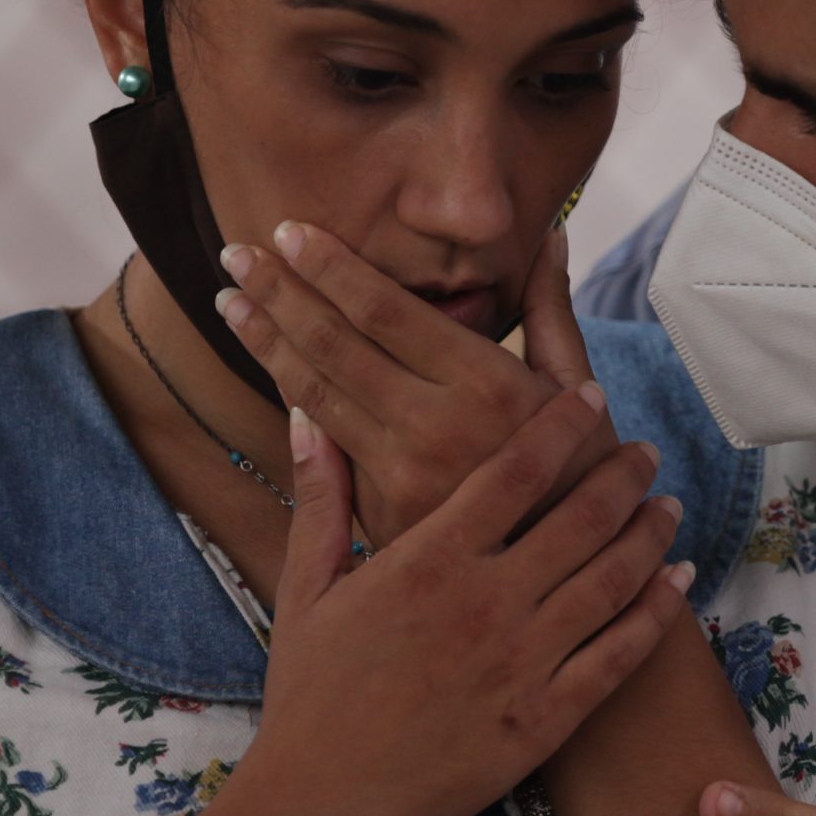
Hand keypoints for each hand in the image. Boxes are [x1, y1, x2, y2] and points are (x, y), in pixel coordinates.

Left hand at [217, 221, 617, 538]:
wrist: (576, 585)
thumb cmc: (584, 475)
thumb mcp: (577, 388)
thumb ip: (551, 309)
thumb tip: (551, 234)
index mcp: (488, 382)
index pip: (386, 309)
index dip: (331, 267)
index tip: (289, 230)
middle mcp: (438, 425)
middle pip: (336, 345)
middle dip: (279, 293)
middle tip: (236, 254)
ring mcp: (406, 475)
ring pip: (317, 396)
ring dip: (267, 344)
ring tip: (231, 301)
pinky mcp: (386, 516)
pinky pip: (327, 449)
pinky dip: (294, 402)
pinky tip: (270, 368)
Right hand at [225, 380, 697, 815]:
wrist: (325, 804)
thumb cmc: (310, 696)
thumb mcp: (304, 587)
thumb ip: (320, 497)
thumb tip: (306, 417)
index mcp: (431, 559)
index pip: (517, 468)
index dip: (561, 425)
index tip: (588, 397)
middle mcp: (489, 600)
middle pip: (582, 515)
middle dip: (623, 472)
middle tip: (644, 449)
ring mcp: (526, 661)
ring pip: (614, 578)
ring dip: (650, 532)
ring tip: (668, 503)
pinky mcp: (548, 719)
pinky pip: (620, 654)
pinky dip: (658, 611)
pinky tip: (678, 580)